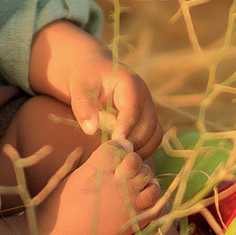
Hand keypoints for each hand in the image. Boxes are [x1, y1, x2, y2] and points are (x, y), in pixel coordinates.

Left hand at [48, 33, 162, 157]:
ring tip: (121, 160)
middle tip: (117, 156)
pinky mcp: (147, 120)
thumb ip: (83, 107)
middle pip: (149, 124)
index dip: (126, 127)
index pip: (133, 109)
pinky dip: (143, 150)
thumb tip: (90, 130)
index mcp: (130, 83)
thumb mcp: (80, 88)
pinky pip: (152, 139)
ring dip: (142, 149)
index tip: (116, 143)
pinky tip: (125, 158)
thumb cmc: (86, 80)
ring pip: (155, 134)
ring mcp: (149, 108)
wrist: (94, 74)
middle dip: (135, 142)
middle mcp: (145, 96)